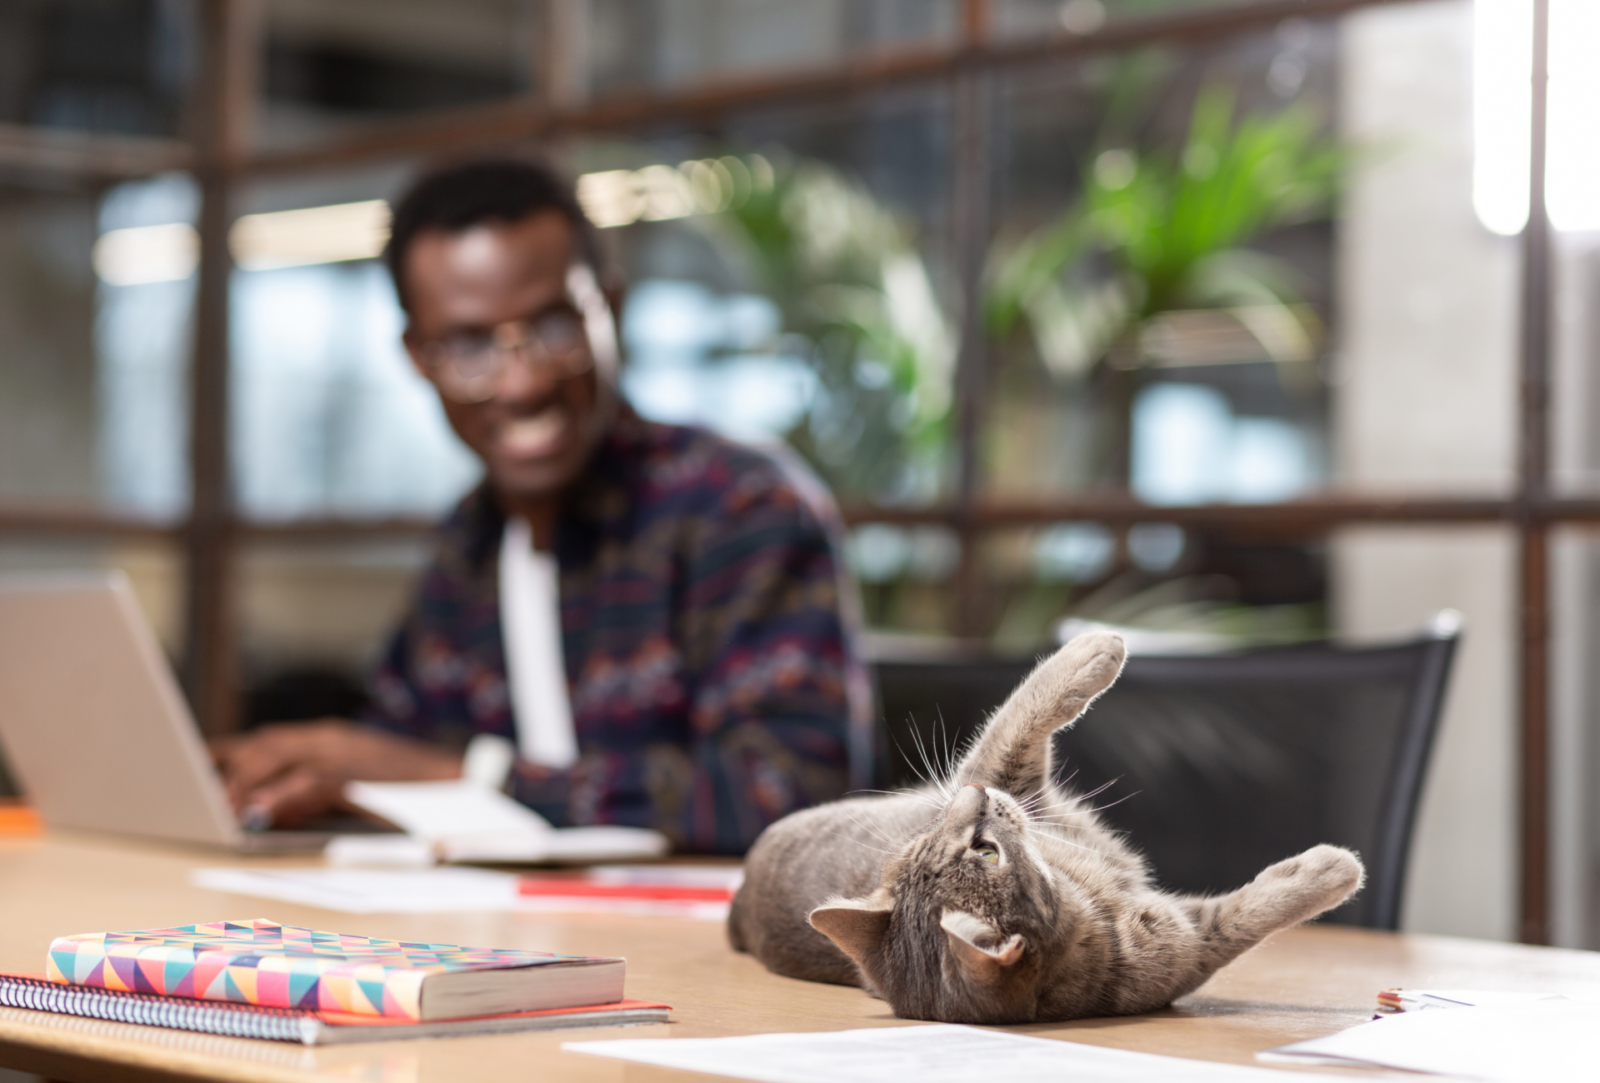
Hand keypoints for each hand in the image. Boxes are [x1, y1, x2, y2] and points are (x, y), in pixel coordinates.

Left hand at [209, 720, 462, 828]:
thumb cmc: (408, 791)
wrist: (466, 782)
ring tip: (219, 808)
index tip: (191, 771)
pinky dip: (282, 795)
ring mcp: (347, 752)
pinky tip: (259, 812)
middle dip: (226, 770)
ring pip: (281, 757)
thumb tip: (264, 812)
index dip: (224, 755)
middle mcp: (332, 738)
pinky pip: (313, 781)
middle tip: (195, 799)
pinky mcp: (362, 774)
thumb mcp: (354, 784)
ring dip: (246, 783)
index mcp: (328, 738)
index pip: (264, 740)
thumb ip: (310, 791)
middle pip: (265, 745)